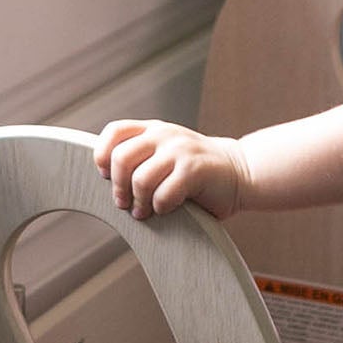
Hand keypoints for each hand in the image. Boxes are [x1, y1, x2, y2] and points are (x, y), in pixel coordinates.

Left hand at [94, 117, 247, 219]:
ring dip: (138, 202)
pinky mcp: (195, 170)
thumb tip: (104, 182)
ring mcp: (181, 150)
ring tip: (144, 212)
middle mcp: (164, 135)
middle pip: (121, 158)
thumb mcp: (165, 156)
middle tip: (123, 203)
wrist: (240, 173)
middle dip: (118, 187)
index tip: (107, 176)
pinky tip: (167, 209)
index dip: (102, 155)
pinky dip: (161, 207)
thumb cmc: (196, 173)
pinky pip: (164, 194)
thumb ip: (141, 159)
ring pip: (140, 179)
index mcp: (153, 130)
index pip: (115, 132)